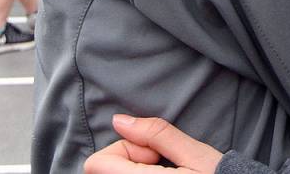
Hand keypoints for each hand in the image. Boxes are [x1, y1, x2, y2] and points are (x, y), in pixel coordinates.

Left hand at [84, 115, 223, 173]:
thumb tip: (119, 120)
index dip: (124, 149)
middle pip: (101, 170)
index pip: (96, 164)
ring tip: (163, 173)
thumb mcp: (194, 154)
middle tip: (159, 163)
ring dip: (134, 169)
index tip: (152, 153)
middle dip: (129, 159)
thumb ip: (156, 134)